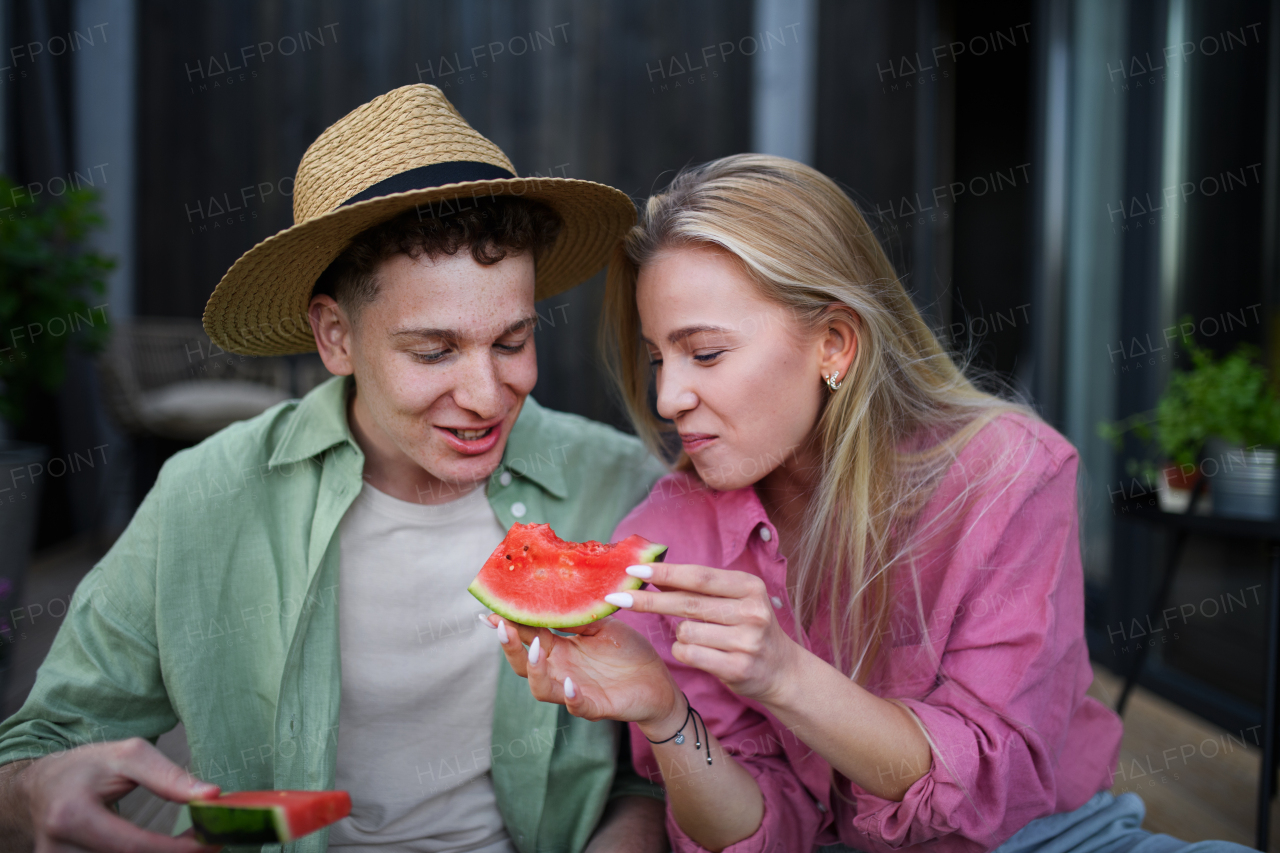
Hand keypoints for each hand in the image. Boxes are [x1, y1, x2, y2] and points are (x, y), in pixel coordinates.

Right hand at [7, 737, 221, 852]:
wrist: (39, 787)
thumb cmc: (86, 767)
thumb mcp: (128, 756)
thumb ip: (169, 776)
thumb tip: (212, 795)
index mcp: (72, 816)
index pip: (133, 847)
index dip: (177, 851)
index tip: (211, 843)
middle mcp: (57, 850)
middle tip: (206, 843)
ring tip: (184, 844)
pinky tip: (159, 850)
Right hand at [485, 614, 681, 729]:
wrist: (658, 682)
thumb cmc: (628, 653)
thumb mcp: (602, 626)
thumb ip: (579, 616)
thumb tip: (555, 593)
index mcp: (561, 649)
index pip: (528, 636)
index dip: (510, 624)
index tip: (491, 611)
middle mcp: (562, 670)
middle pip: (523, 664)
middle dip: (510, 646)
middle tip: (503, 626)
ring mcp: (575, 690)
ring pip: (541, 687)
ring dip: (534, 670)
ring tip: (535, 650)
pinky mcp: (595, 705)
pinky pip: (577, 705)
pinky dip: (571, 696)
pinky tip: (570, 685)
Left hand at [610, 563, 801, 704]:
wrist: (781, 669)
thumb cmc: (748, 626)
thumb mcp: (734, 599)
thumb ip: (698, 587)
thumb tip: (653, 571)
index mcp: (750, 586)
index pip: (699, 576)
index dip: (664, 572)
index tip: (633, 569)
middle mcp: (752, 611)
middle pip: (687, 603)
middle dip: (648, 600)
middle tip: (617, 597)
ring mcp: (747, 641)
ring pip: (685, 631)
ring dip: (680, 634)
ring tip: (698, 636)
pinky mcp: (738, 667)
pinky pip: (689, 654)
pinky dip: (683, 651)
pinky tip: (696, 651)